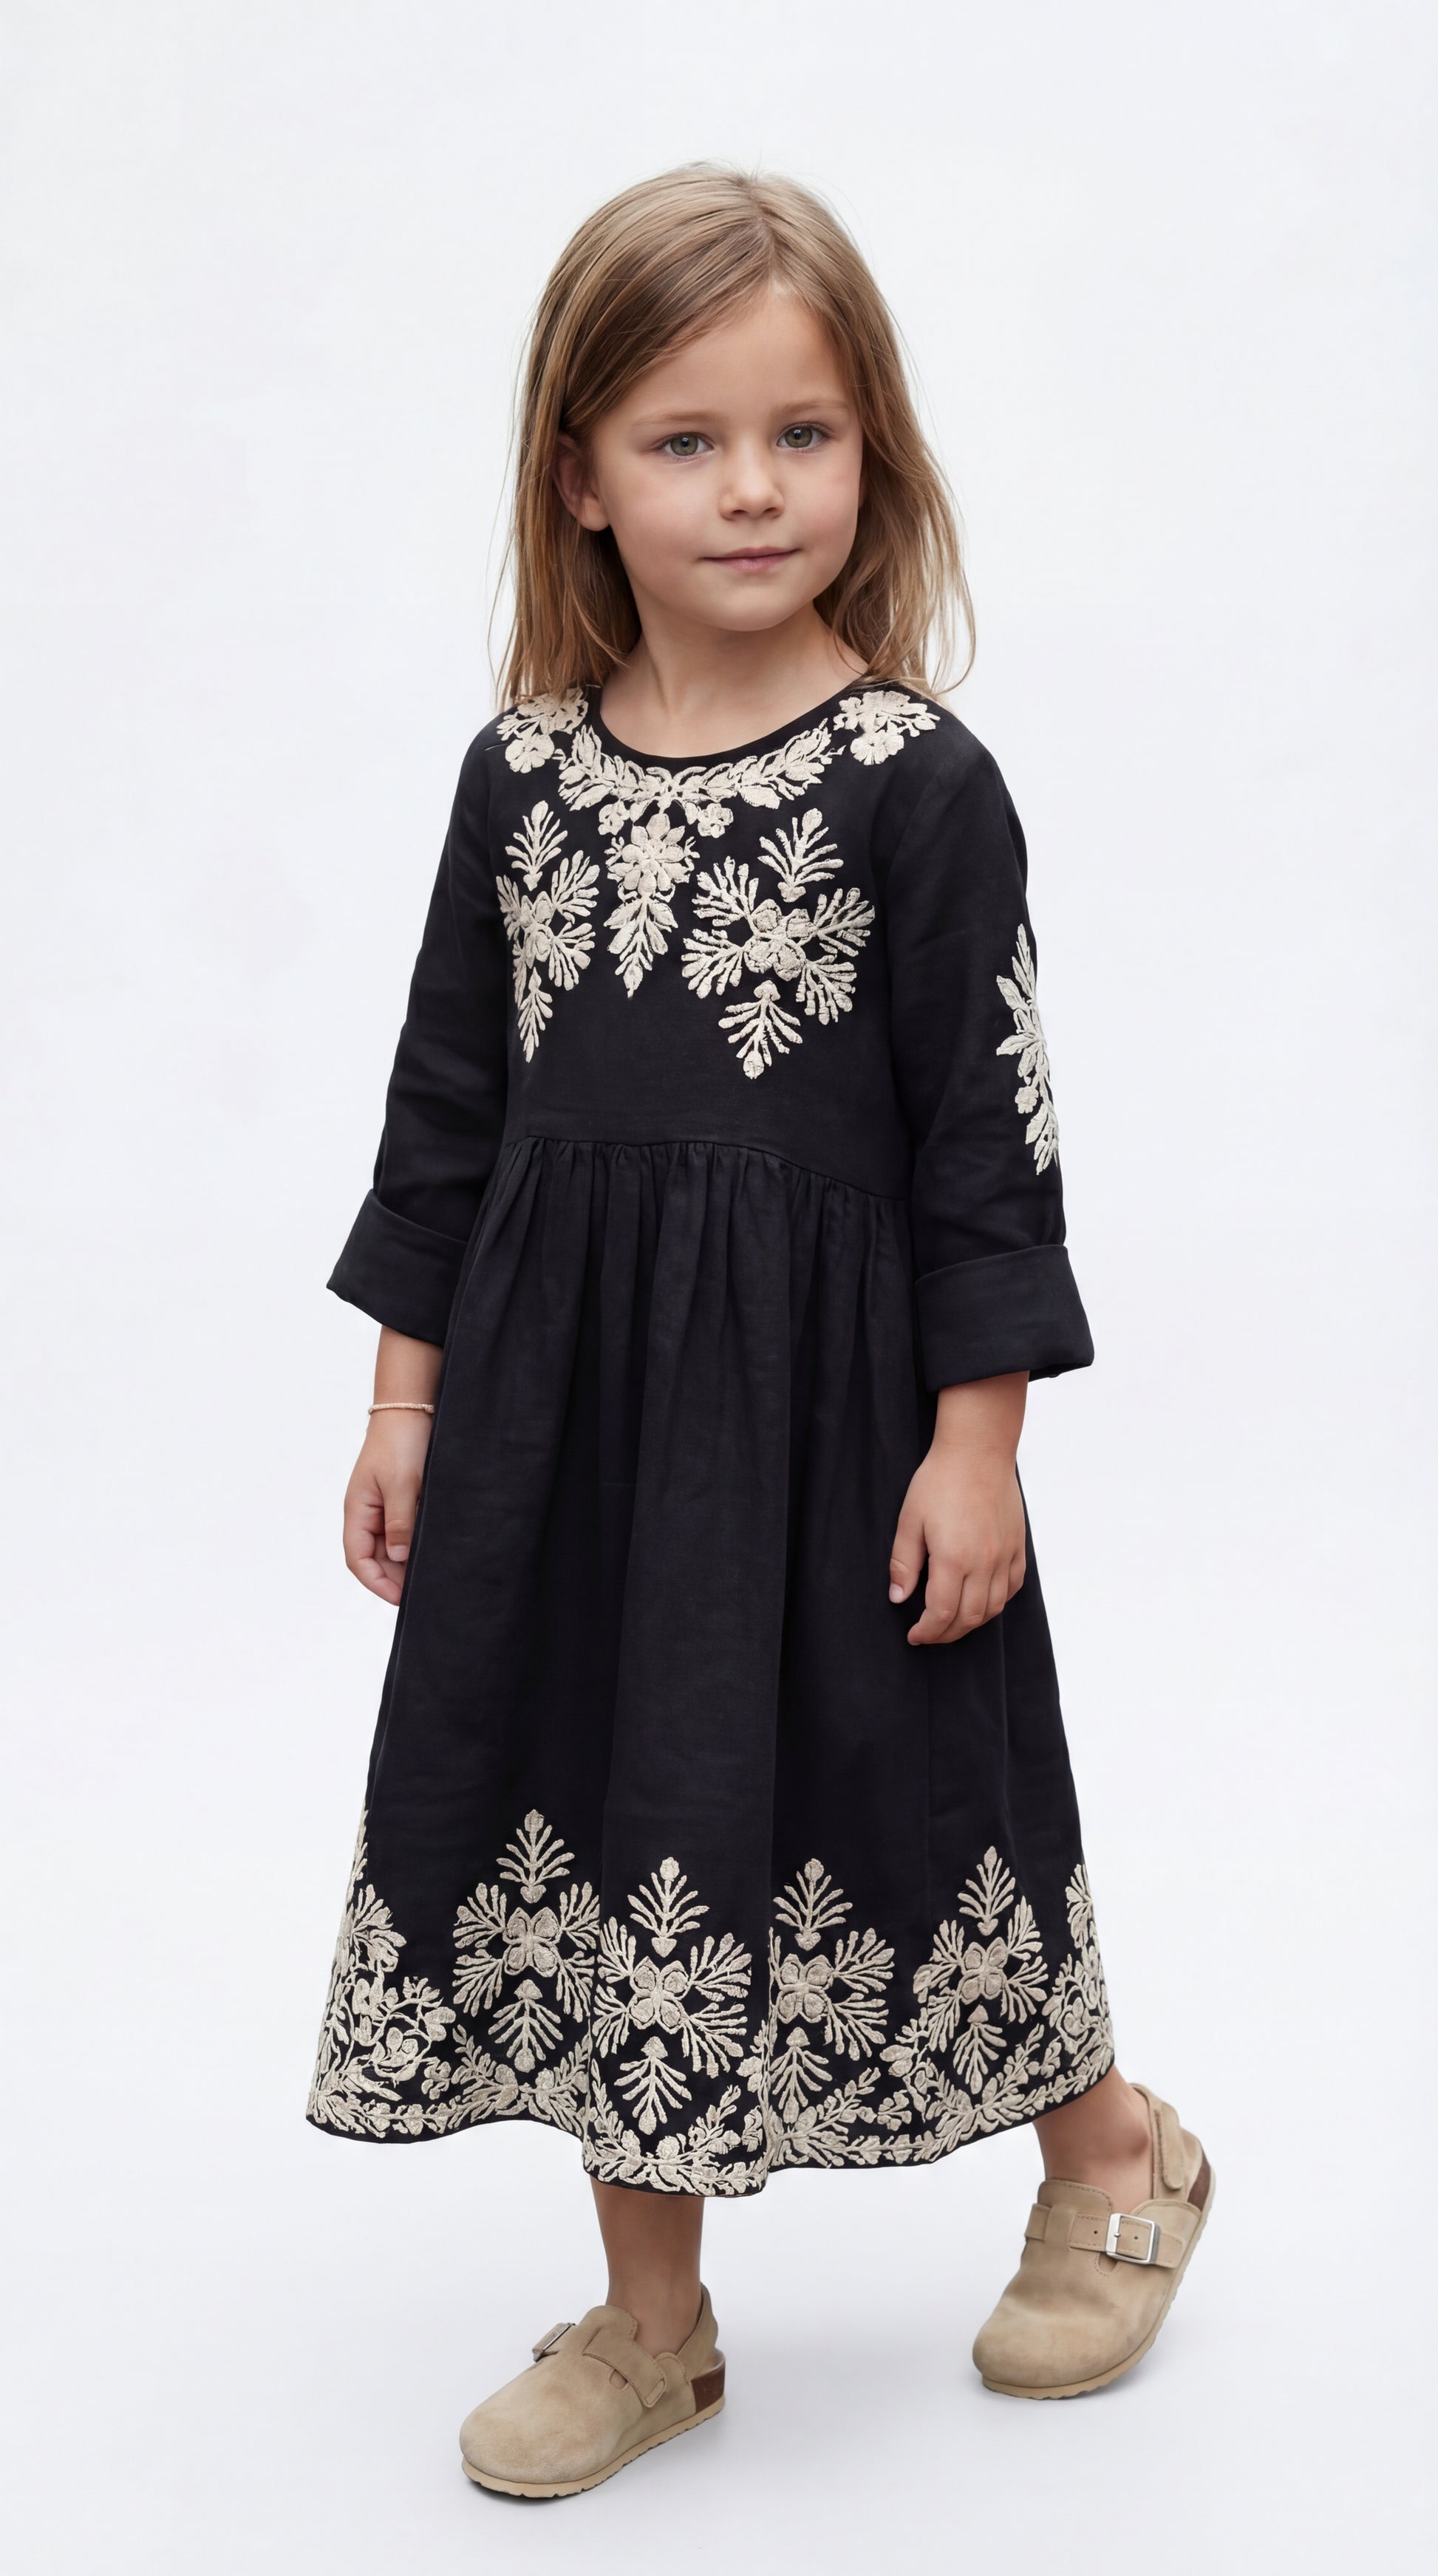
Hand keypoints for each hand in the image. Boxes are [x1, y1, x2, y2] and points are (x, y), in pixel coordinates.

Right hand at [342, 1409, 432, 1605]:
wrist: (412, 1410)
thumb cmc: (401, 1442)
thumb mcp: (402, 1484)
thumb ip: (400, 1522)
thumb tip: (400, 1558)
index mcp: (357, 1511)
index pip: (357, 1560)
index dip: (376, 1583)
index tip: (401, 1598)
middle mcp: (367, 1514)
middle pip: (375, 1559)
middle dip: (395, 1577)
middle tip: (424, 1588)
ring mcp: (384, 1508)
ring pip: (392, 1548)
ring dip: (406, 1562)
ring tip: (431, 1572)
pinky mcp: (401, 1501)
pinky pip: (405, 1531)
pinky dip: (416, 1544)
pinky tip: (434, 1549)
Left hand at [888, 1373, 1027, 1644]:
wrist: (978, 1451)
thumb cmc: (940, 1480)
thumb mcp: (909, 1520)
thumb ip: (904, 1563)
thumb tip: (898, 1598)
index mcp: (954, 1558)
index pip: (942, 1613)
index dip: (927, 1631)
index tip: (914, 1635)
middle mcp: (984, 1562)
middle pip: (970, 1618)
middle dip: (947, 1634)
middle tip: (929, 1633)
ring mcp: (1005, 1555)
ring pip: (994, 1607)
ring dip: (972, 1622)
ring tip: (952, 1621)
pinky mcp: (1018, 1546)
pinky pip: (1013, 1587)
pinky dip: (997, 1602)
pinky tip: (982, 1599)